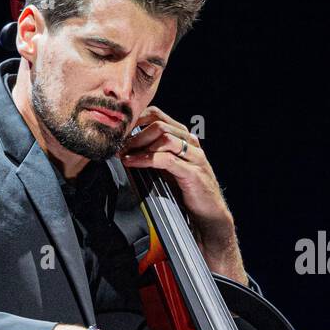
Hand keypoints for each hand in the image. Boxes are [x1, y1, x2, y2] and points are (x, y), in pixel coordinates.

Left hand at [118, 106, 234, 247]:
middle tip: (119, 145)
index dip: (137, 119)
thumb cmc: (188, 191)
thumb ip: (155, 155)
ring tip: (124, 154)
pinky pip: (166, 159)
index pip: (159, 115)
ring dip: (139, 145)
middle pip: (160, 125)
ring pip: (164, 138)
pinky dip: (145, 159)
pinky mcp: (193, 173)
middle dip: (135, 134)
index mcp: (185, 138)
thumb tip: (127, 148)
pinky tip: (132, 163)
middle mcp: (191, 143)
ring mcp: (194, 157)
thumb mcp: (169, 168)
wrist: (210, 213)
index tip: (120, 130)